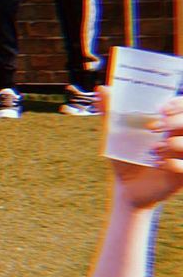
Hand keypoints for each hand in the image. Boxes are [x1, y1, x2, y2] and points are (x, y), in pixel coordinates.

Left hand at [105, 91, 182, 209]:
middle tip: (155, 127)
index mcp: (169, 125)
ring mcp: (182, 156)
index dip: (177, 104)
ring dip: (174, 142)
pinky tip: (160, 165)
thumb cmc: (125, 157)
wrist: (127, 188)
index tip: (163, 108)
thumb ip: (110, 113)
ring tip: (154, 149)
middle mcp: (180, 138)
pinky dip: (174, 164)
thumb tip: (101, 89)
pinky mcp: (182, 175)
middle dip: (176, 121)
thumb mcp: (115, 136)